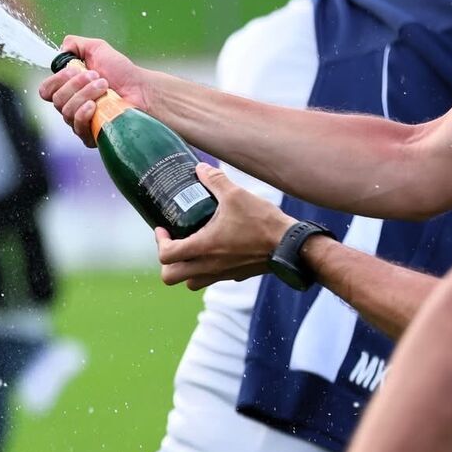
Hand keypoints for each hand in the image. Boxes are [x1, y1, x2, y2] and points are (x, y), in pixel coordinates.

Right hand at [37, 35, 152, 146]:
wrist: (142, 89)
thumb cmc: (122, 72)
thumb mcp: (97, 49)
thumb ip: (75, 44)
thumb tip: (62, 50)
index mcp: (69, 89)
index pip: (46, 90)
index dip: (57, 80)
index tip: (75, 69)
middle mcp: (71, 106)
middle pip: (56, 100)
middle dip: (75, 84)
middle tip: (97, 76)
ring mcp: (80, 122)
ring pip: (66, 112)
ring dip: (85, 94)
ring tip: (104, 87)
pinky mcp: (91, 135)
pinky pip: (77, 127)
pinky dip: (83, 113)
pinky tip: (95, 105)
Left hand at [156, 163, 295, 289]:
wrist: (291, 246)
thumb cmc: (263, 222)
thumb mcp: (236, 195)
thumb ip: (215, 180)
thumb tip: (200, 168)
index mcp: (204, 248)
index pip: (166, 255)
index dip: (159, 241)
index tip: (164, 228)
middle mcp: (209, 267)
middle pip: (170, 277)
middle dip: (167, 261)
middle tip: (174, 241)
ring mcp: (222, 275)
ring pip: (190, 282)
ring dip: (185, 268)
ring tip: (191, 247)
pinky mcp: (235, 276)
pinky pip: (211, 279)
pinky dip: (205, 269)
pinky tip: (215, 250)